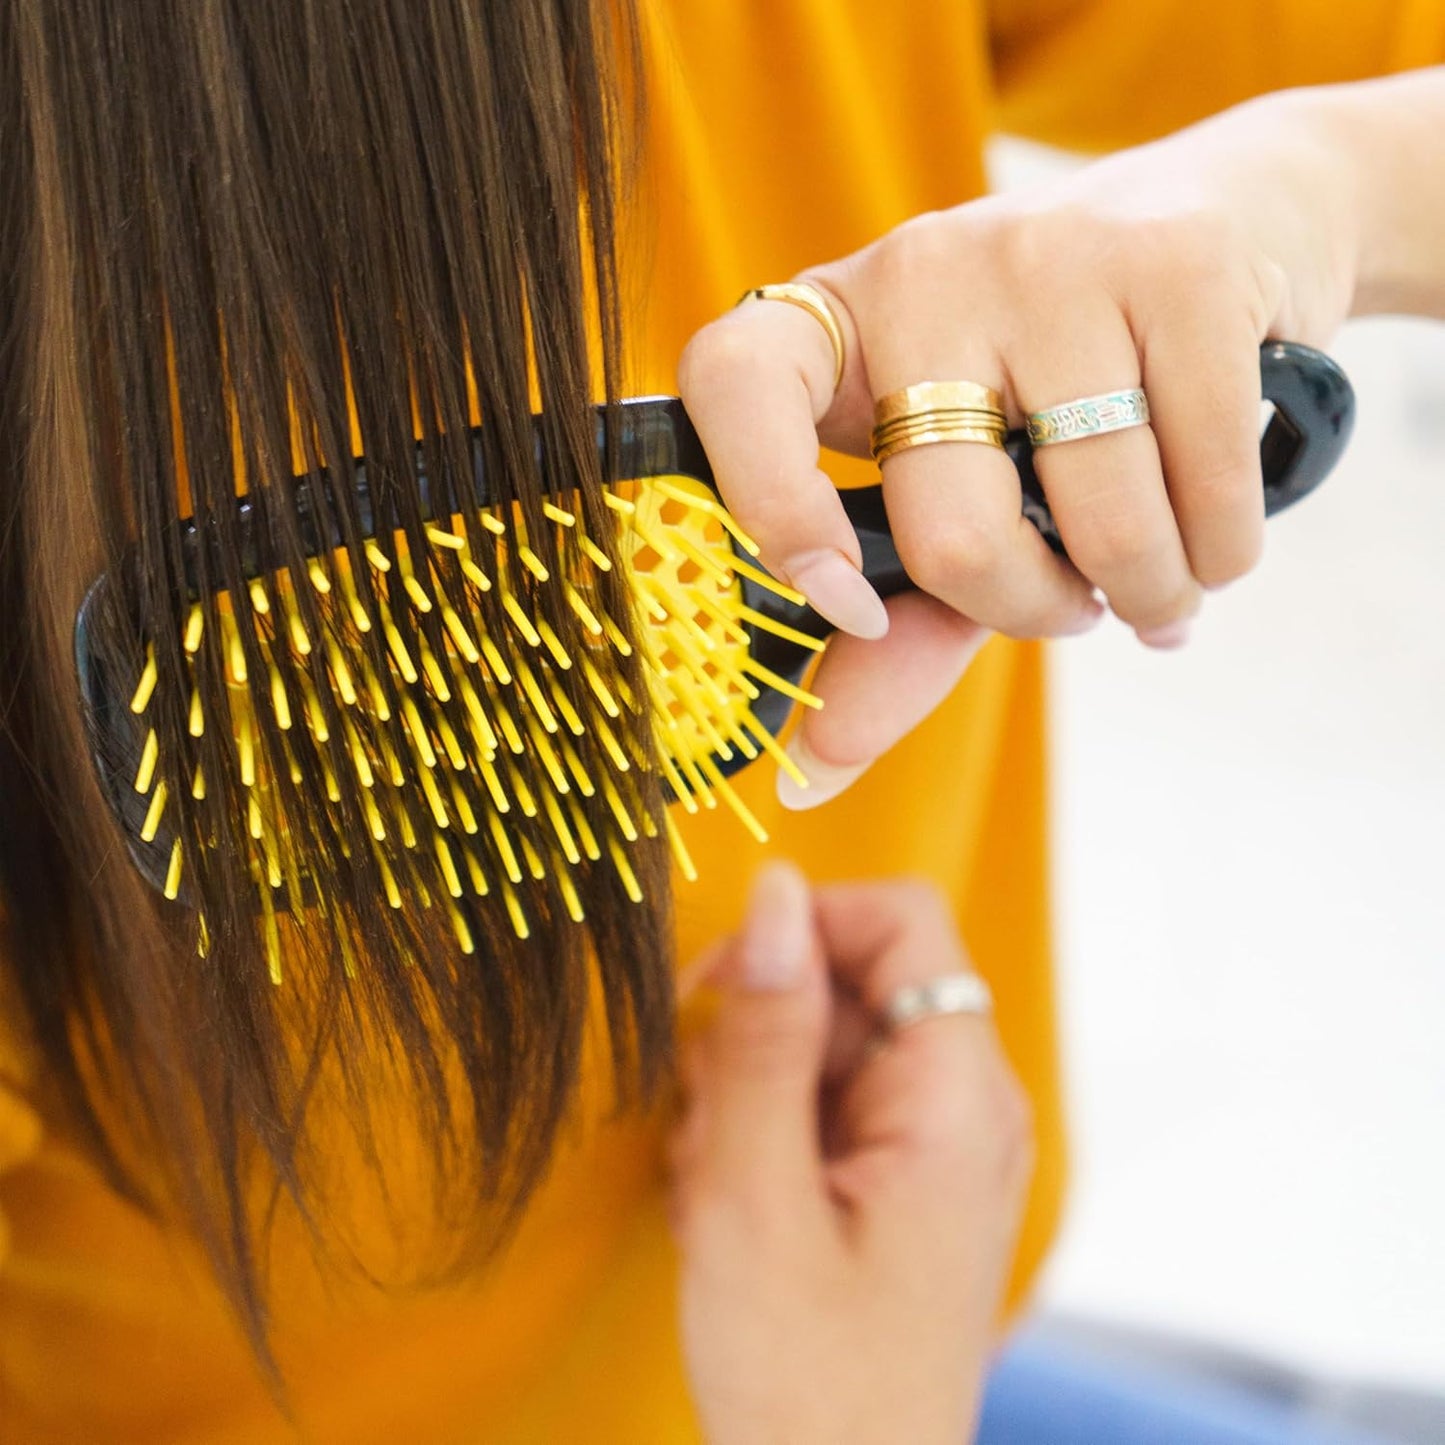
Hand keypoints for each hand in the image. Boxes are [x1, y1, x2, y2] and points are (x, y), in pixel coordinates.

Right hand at [671, 864, 1032, 1444]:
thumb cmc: (810, 1385)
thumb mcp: (756, 1198)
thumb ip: (762, 1037)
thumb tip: (774, 893)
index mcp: (958, 1098)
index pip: (900, 921)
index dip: (805, 928)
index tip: (723, 990)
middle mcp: (964, 1106)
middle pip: (851, 984)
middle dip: (759, 1036)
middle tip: (710, 1132)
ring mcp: (935, 1144)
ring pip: (823, 1044)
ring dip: (747, 1095)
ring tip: (720, 1190)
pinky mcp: (900, 1177)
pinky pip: (823, 1102)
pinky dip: (762, 1135)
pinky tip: (735, 1206)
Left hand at [679, 85, 1368, 804]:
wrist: (1231, 224)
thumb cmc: (1060, 400)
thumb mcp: (958, 503)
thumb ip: (891, 636)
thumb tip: (812, 776)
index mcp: (831, 331)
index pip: (733, 383)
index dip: (770, 506)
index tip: (845, 606)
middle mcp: (918, 273)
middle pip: (951, 529)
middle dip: (1034, 614)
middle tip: (1072, 608)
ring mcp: (1044, 252)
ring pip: (1098, 517)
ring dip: (1147, 591)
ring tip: (1157, 575)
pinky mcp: (1175, 258)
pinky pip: (1206, 478)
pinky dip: (1221, 550)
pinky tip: (1214, 534)